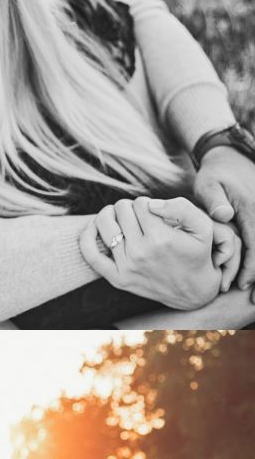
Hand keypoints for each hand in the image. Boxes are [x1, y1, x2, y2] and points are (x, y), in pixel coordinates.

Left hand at [79, 196, 222, 307]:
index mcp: (161, 238)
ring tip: (121, 217)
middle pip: (122, 210)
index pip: (141, 203)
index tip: (155, 213)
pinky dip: (87, 236)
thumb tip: (151, 204)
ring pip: (105, 224)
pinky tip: (94, 227)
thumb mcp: (203, 227)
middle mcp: (142, 252)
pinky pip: (91, 255)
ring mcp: (127, 267)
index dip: (147, 203)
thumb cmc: (198, 254)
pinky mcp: (118, 279)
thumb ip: (182, 207)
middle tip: (140, 216)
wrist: (193, 291)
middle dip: (130, 207)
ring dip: (111, 215)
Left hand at [193, 147, 254, 294]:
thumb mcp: (209, 184)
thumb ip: (214, 201)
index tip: (241, 286)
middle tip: (251, 300)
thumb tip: (223, 216)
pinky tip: (250, 276)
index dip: (250, 268)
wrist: (229, 158)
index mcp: (250, 209)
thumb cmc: (214, 174)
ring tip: (252, 296)